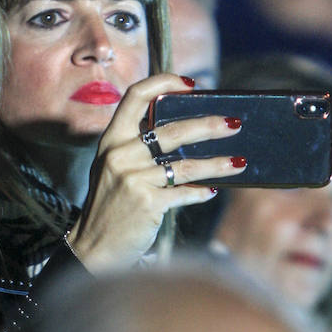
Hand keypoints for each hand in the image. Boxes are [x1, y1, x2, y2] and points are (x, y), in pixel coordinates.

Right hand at [67, 73, 244, 272]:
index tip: (191, 85)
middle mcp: (120, 154)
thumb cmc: (109, 206)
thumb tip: (183, 131)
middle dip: (208, 126)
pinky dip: (201, 192)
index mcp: (112, 140)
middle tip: (233, 124)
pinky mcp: (146, 202)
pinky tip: (213, 191)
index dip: (164, 83)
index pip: (136, 96)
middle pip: (171, 130)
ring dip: (217, 164)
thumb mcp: (113, 168)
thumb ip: (137, 147)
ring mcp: (132, 178)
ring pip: (186, 165)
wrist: (92, 248)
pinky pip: (184, 193)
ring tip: (239, 163)